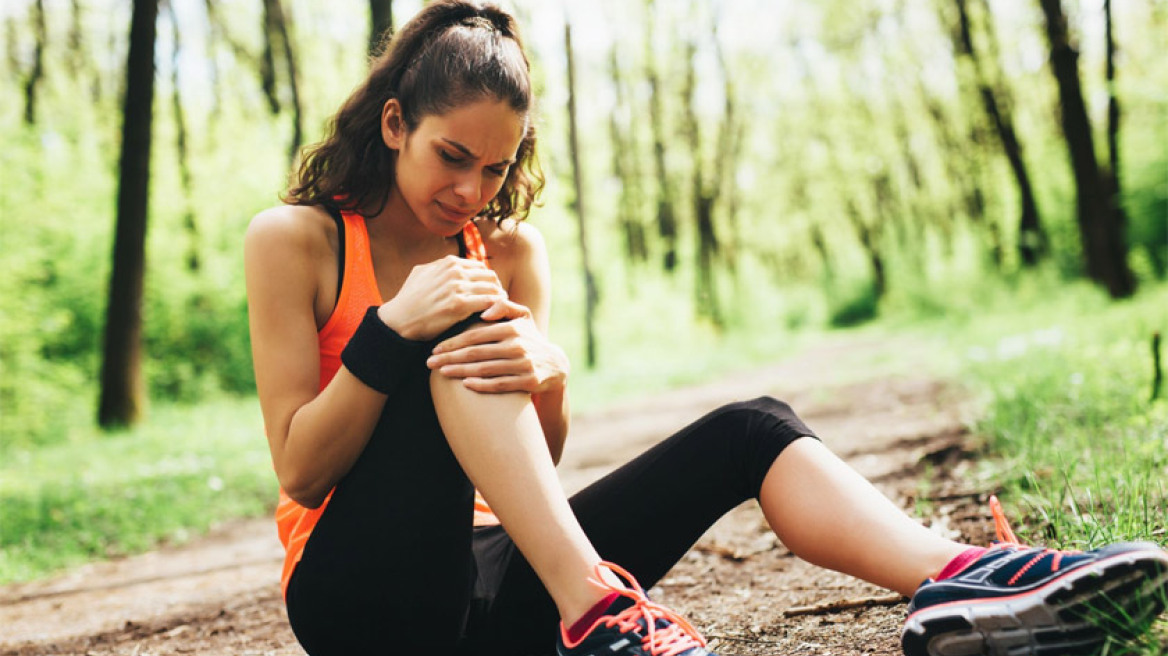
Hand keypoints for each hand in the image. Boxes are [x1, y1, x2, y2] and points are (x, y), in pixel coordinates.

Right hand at [377, 255, 505, 340]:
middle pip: (491, 277)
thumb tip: (451, 264)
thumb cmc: (409, 300)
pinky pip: (489, 303)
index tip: (490, 293)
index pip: (481, 267)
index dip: (488, 281)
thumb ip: (438, 267)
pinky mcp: (459, 305)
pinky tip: (494, 317)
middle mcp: (455, 271)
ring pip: (493, 289)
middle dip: (497, 290)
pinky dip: (496, 309)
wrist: (398, 320)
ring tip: (500, 311)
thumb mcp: (421, 273)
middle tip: (499, 304)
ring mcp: (457, 287)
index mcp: (449, 263)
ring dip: (500, 300)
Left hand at [426, 301, 569, 394]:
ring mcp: (524, 364)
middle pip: (476, 353)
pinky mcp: (529, 382)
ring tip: (442, 372)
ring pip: (485, 369)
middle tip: (430, 362)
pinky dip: (482, 385)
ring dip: (460, 371)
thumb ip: (504, 307)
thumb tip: (484, 312)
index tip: (435, 348)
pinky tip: (465, 384)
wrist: (556, 364)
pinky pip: (500, 384)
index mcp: (512, 328)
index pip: (476, 335)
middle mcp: (518, 345)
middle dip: (450, 358)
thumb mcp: (523, 317)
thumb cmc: (530, 338)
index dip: (453, 342)